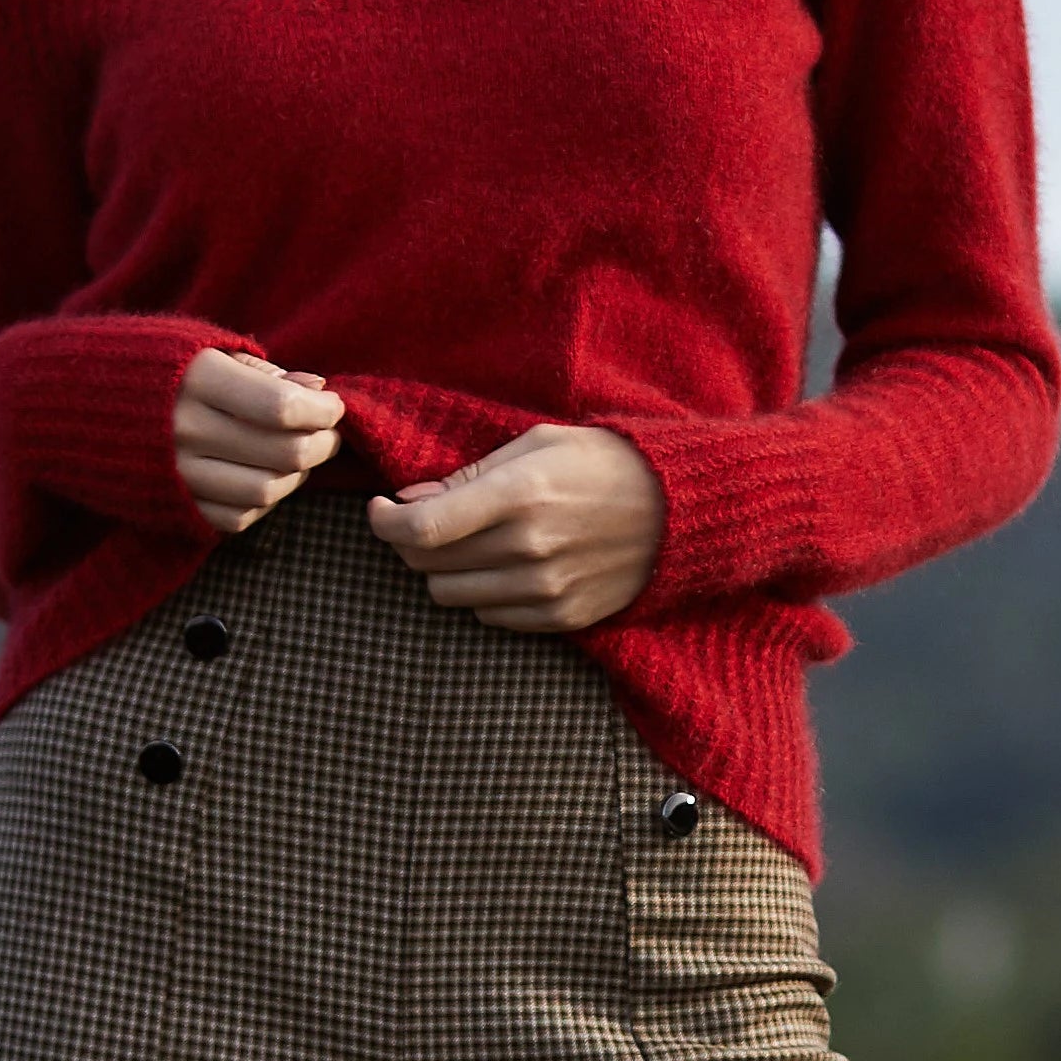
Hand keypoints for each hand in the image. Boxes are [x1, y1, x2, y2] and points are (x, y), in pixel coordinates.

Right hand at [172, 351, 343, 536]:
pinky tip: (264, 475)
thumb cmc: (165, 370)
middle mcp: (185, 429)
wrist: (91, 404)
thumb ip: (266, 372)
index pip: (282, 406)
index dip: (321, 410)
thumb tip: (317, 386)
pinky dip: (265, 500)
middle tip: (328, 433)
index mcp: (197, 380)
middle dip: (323, 444)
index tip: (332, 405)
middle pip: (285, 453)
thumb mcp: (211, 352)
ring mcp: (178, 474)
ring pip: (268, 490)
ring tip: (298, 454)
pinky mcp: (176, 506)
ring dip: (298, 475)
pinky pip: (240, 516)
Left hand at [369, 425, 661, 632]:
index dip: (385, 521)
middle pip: (428, 564)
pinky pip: (489, 617)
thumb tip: (409, 499)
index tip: (380, 509)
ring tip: (468, 544)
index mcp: (520, 495)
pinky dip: (482, 593)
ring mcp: (545, 589)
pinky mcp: (560, 617)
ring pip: (451, 595)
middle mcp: (529, 548)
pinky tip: (503, 566)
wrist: (681, 511)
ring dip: (445, 570)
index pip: (423, 527)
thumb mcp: (537, 443)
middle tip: (427, 520)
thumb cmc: (604, 463)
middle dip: (412, 541)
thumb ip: (469, 474)